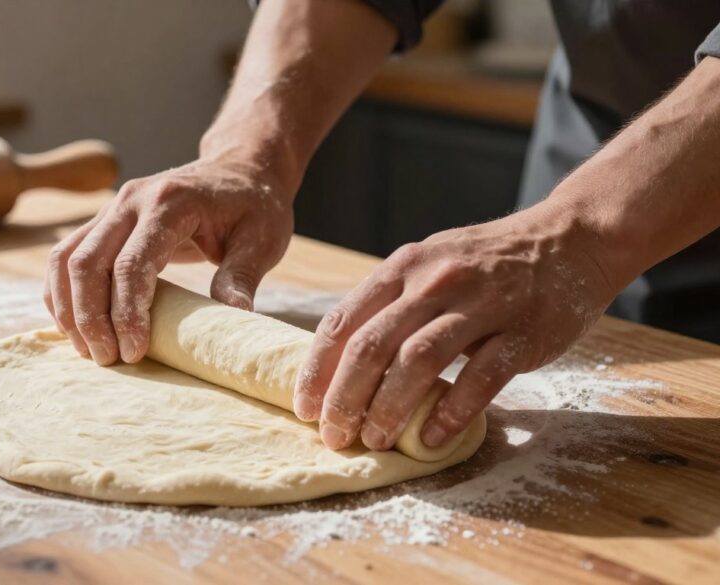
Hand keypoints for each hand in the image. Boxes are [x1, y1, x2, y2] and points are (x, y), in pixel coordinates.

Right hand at [44, 156, 294, 365]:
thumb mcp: (262, 238)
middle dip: (90, 317)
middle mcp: (131, 201)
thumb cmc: (255, 205)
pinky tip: (75, 326)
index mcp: (169, 203)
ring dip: (69, 308)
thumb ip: (242, 276)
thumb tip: (234, 316)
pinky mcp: (105, 221)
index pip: (131, 263)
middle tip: (107, 359)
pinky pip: (66, 256)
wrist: (240, 168)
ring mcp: (112, 208)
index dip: (126, 312)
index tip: (134, 352)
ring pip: (65, 259)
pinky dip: (61, 292)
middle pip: (86, 262)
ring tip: (87, 350)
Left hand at [293, 202, 620, 450]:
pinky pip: (480, 378)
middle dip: (344, 397)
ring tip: (374, 441)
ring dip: (388, 408)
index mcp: (404, 267)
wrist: (571, 240)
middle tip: (334, 435)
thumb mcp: (430, 266)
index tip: (303, 408)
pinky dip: (451, 412)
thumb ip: (391, 304)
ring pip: (417, 361)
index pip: (343, 321)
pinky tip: (432, 439)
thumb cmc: (489, 263)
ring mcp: (480, 304)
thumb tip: (342, 363)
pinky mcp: (522, 332)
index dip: (316, 369)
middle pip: (371, 346)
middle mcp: (435, 281)